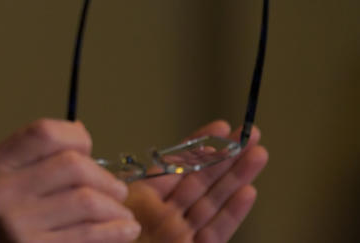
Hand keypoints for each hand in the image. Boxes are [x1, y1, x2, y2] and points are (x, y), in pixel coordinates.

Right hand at [0, 118, 141, 242]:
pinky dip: (114, 231)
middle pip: (72, 166)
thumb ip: (29, 157)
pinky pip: (87, 235)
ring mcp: (17, 227)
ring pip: (86, 202)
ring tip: (121, 211)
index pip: (43, 133)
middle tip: (116, 188)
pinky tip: (125, 229)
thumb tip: (80, 132)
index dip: (76, 137)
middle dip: (103, 177)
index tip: (89, 150)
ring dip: (114, 206)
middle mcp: (1, 193)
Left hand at [124, 121, 267, 242]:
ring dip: (238, 177)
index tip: (222, 126)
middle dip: (229, 157)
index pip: (178, 166)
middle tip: (251, 132)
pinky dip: (233, 214)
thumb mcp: (112, 204)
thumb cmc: (100, 235)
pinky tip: (249, 193)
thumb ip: (131, 183)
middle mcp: (167, 216)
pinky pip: (216, 232)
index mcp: (144, 200)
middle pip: (204, 180)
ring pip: (215, 201)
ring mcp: (181, 236)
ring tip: (259, 152)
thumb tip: (137, 149)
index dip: (200, 146)